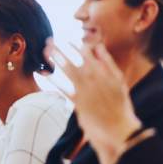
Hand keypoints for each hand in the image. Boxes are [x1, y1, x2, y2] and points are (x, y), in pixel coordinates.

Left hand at [44, 39, 141, 163]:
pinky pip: (62, 89)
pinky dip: (52, 81)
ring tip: (45, 52)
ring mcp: (84, 90)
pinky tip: (43, 74)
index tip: (65, 39)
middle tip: (49, 40)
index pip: (85, 54)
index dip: (74, 45)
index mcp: (102, 72)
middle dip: (60, 50)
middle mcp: (91, 79)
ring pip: (66, 72)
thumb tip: (99, 47)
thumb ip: (108, 62)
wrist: (117, 124)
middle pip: (72, 60)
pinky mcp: (77, 101)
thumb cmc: (119, 102)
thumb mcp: (118, 80)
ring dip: (55, 61)